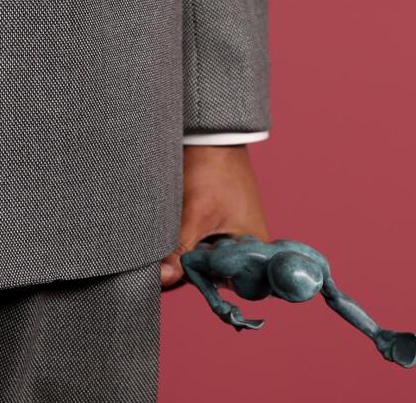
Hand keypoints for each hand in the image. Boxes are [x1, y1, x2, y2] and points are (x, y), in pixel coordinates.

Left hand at [160, 145, 268, 289]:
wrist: (208, 132)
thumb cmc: (212, 170)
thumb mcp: (195, 213)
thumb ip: (180, 249)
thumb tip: (162, 278)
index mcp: (255, 249)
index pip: (229, 283)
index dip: (201, 283)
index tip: (171, 277)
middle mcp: (246, 245)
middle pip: (213, 272)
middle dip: (187, 269)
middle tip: (159, 262)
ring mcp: (229, 233)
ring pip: (201, 257)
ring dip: (182, 253)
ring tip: (163, 242)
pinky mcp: (215, 221)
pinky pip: (197, 241)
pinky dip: (182, 239)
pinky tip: (166, 233)